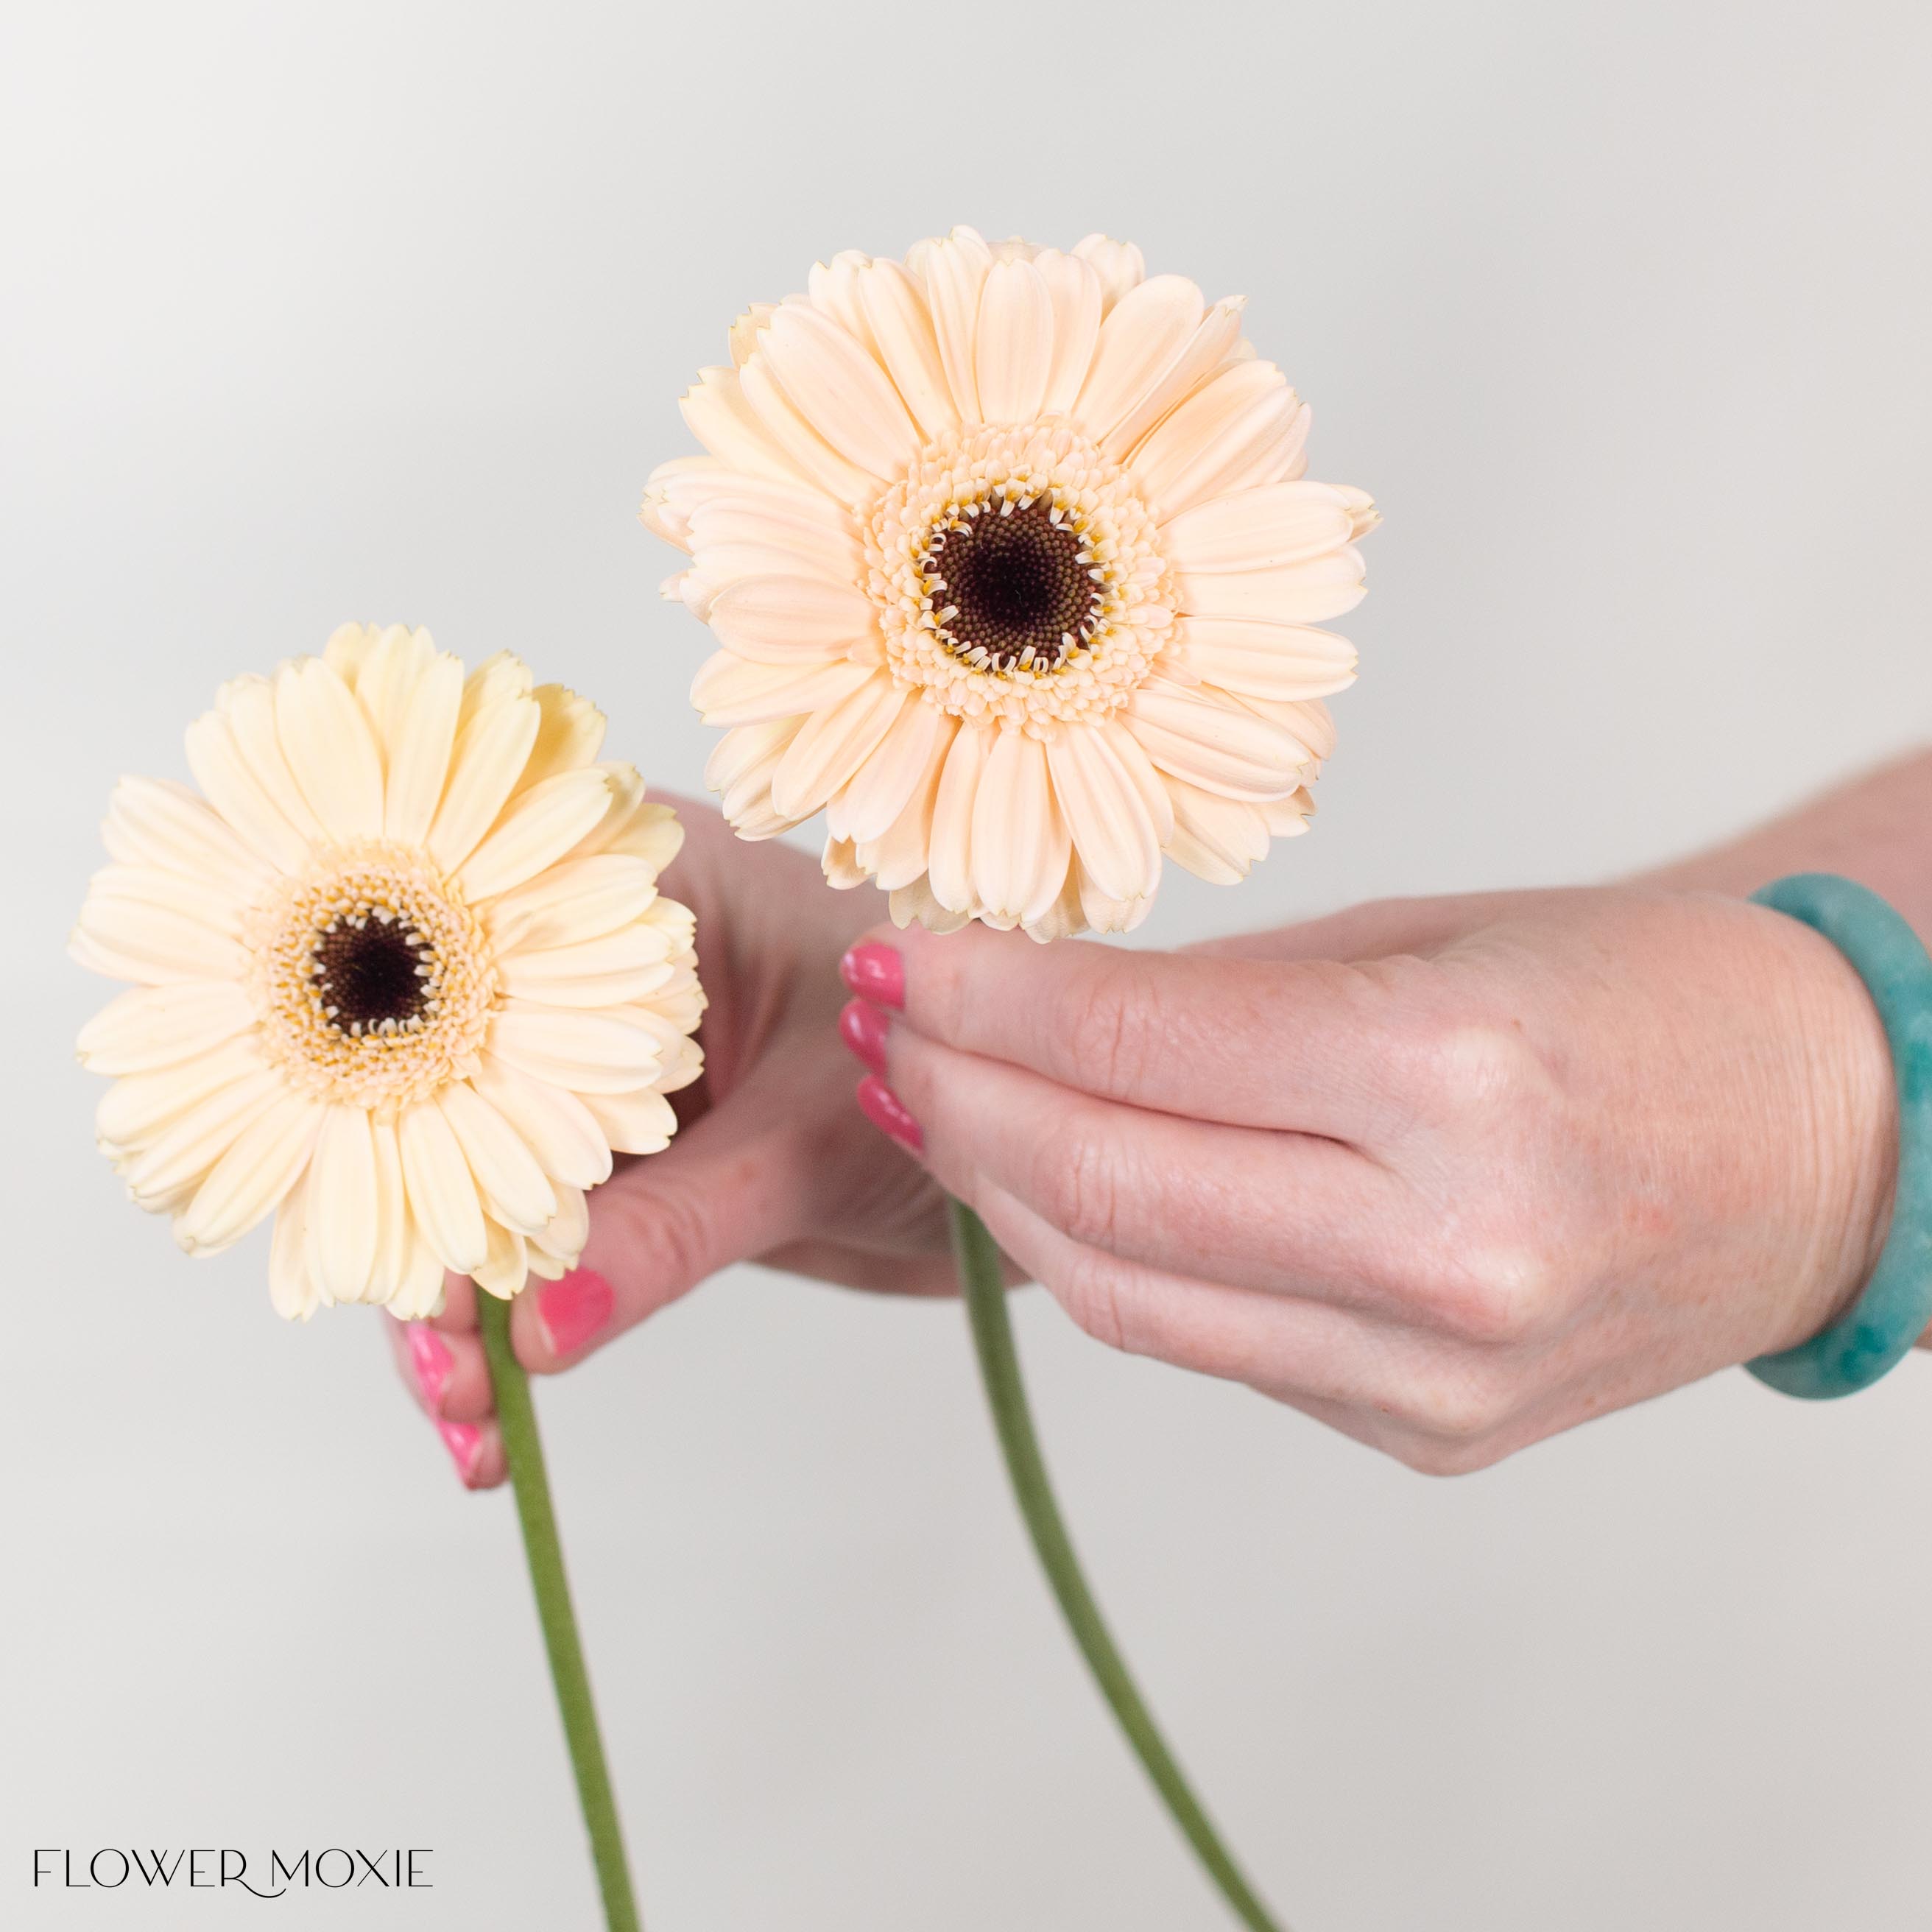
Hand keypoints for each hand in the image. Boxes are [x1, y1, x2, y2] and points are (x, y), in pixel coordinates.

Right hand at [386, 800, 950, 1485]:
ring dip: (470, 1303)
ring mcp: (605, 1066)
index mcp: (636, 890)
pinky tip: (500, 1410)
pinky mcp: (629, 1155)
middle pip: (459, 1096)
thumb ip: (674, 1228)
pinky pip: (545, 1238)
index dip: (423, 1114)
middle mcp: (600, 964)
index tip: (422, 1246)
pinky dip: (521, 1319)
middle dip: (441, 1237)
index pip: (477, 987)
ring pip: (490, 1182)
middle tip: (446, 1369)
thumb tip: (534, 1329)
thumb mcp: (811, 1142)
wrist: (1047, 1127)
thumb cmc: (968, 1057)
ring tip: (472, 1419)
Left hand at [841, 886, 1899, 1471]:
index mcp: (1456, 1080)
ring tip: (926, 1107)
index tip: (906, 956)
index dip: (990, 1001)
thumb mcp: (1425, 941)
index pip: (1141, 1051)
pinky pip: (1210, 1343)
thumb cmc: (1639, 1002)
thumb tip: (1031, 1008)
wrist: (1821, 1144)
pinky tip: (1049, 1185)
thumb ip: (1221, 998)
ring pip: (1132, 1295)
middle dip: (957, 1101)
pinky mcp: (1426, 1437)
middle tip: (885, 1028)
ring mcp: (1434, 1375)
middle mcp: (1445, 1251)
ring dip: (1001, 1195)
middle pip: (1108, 1190)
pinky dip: (1108, 1261)